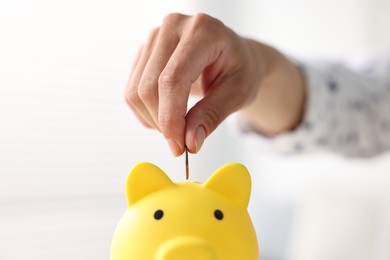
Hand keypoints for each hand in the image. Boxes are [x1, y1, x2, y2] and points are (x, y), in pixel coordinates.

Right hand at [125, 13, 265, 155]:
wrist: (233, 54)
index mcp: (203, 31)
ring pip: (135, 91)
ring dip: (153, 120)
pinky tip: (167, 115)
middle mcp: (173, 26)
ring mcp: (155, 37)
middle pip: (149, 87)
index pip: (173, 79)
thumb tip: (190, 143)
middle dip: (163, 123)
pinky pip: (132, 90)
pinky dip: (146, 112)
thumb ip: (212, 116)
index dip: (171, 118)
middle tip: (181, 143)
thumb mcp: (237, 94)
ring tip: (178, 128)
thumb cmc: (240, 70)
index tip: (179, 147)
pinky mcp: (144, 50)